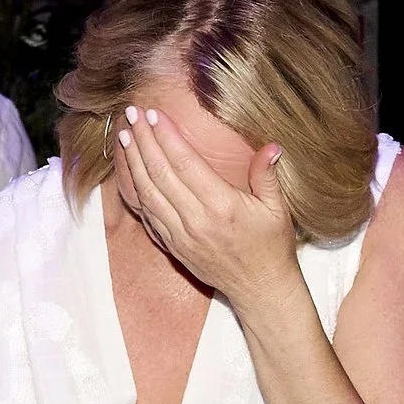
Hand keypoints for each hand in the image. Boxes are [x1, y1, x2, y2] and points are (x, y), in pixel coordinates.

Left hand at [112, 105, 297, 300]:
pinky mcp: (173, 246)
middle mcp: (196, 220)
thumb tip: (271, 146)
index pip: (185, 163)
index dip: (166, 136)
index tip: (154, 114)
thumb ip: (267, 176)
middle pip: (160, 173)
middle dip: (143, 140)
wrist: (260, 290)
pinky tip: (129, 172)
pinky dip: (134, 191)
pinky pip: (147, 215)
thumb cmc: (272, 247)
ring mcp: (180, 236)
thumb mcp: (278, 210)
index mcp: (221, 206)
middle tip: (132, 114)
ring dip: (133, 163)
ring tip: (125, 136)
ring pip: (147, 193)